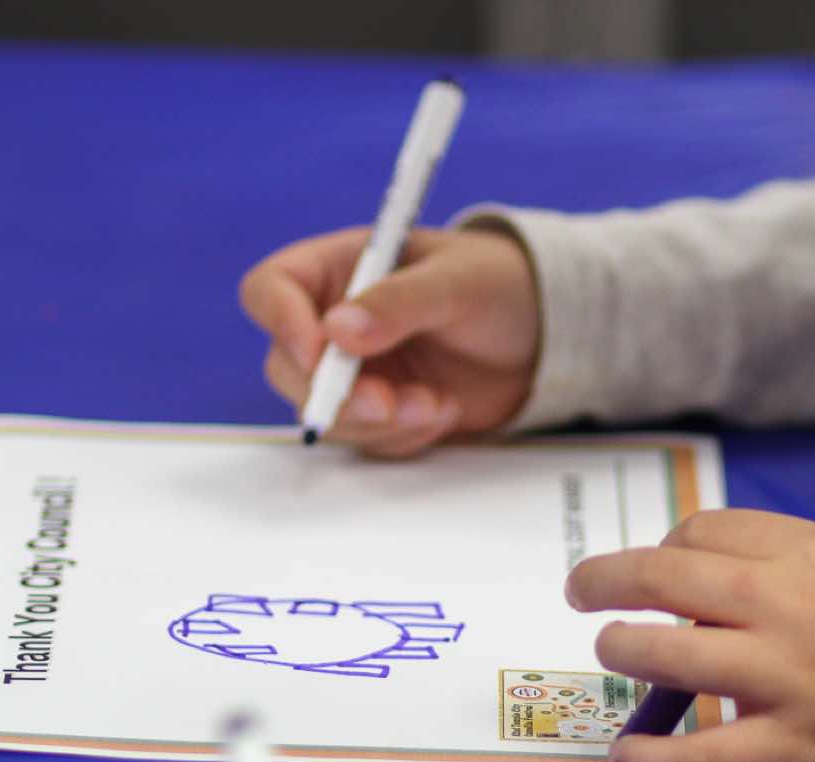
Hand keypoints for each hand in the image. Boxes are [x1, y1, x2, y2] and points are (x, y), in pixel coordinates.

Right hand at [239, 225, 539, 455]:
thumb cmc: (499, 285)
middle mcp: (334, 322)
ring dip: (376, 423)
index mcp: (339, 268)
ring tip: (437, 404)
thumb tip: (338, 330)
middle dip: (334, 394)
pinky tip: (443, 410)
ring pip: (324, 415)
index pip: (271, 290)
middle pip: (286, 368)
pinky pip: (367, 440)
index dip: (281, 321)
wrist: (543, 335)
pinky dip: (403, 437)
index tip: (318, 351)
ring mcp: (355, 372)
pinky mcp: (381, 412)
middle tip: (387, 403)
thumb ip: (399, 302)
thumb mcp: (457, 281)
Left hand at [566, 509, 814, 761]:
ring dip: (622, 652)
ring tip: (611, 654)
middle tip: (580, 591)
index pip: (702, 533)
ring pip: (667, 658)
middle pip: (664, 579)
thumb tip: (720, 585)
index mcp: (812, 554)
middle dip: (604, 581)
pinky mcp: (795, 749)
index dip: (665, 549)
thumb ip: (797, 572)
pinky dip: (653, 759)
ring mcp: (787, 678)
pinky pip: (702, 756)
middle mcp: (788, 607)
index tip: (658, 569)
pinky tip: (627, 757)